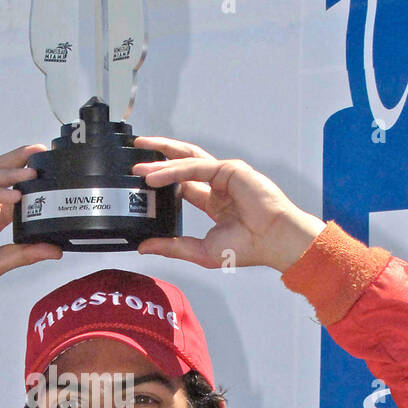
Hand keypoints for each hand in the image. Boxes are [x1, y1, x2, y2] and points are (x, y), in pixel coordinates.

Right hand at [0, 145, 61, 294]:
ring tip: (33, 172)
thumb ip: (24, 254)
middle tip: (45, 154)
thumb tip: (55, 251)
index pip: (16, 192)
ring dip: (13, 173)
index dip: (32, 182)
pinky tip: (12, 194)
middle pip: (4, 173)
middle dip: (24, 161)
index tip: (53, 176)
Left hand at [132, 136, 323, 272]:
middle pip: (182, 163)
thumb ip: (172, 247)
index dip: (161, 180)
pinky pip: (195, 166)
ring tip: (138, 163)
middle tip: (135, 155)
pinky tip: (155, 176)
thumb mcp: (200, 251)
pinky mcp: (229, 169)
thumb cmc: (248, 248)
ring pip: (187, 159)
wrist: (273, 241)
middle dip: (158, 156)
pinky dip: (173, 170)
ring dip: (161, 158)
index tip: (140, 181)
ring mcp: (224, 175)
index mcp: (214, 202)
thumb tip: (144, 247)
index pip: (182, 185)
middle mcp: (217, 185)